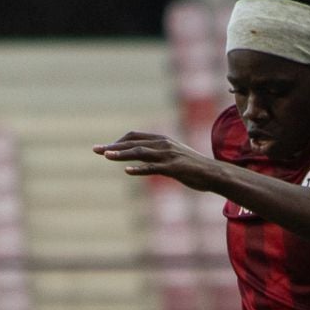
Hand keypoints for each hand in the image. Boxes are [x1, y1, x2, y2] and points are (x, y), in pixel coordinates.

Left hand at [93, 132, 218, 190]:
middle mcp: (163, 144)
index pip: (134, 136)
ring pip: (140, 152)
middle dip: (113, 146)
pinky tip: (127, 171)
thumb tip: (139, 160)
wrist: (213, 173)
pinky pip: (153, 168)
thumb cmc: (192, 168)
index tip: (104, 149)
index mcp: (161, 140)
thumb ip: (156, 156)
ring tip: (106, 157)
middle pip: (133, 142)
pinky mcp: (173, 168)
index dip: (118, 142)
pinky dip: (139, 169)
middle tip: (95, 150)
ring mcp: (168, 156)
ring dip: (122, 154)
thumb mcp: (172, 158)